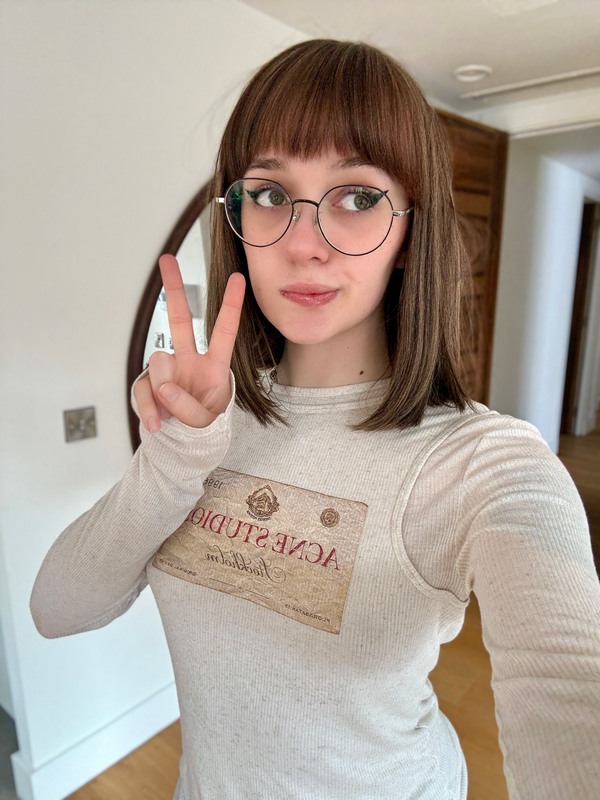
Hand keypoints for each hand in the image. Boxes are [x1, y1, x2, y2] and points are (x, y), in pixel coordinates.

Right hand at [134, 254, 244, 430]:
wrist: (180, 443)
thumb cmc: (201, 425)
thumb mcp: (207, 419)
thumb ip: (189, 406)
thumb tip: (164, 385)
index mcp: (214, 365)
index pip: (224, 331)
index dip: (231, 305)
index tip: (238, 278)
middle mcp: (189, 360)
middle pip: (181, 320)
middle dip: (174, 289)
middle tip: (167, 259)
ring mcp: (166, 370)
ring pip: (160, 367)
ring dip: (167, 394)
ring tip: (173, 414)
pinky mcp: (147, 384)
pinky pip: (143, 391)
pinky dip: (148, 409)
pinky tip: (156, 423)